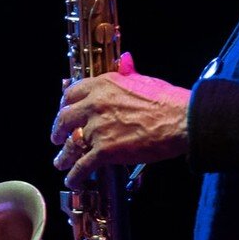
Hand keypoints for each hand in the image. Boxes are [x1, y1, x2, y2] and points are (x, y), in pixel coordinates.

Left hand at [51, 52, 190, 189]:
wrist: (181, 121)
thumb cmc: (167, 101)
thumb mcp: (144, 80)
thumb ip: (128, 73)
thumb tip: (126, 60)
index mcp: (103, 85)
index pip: (72, 93)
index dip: (65, 104)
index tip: (64, 110)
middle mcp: (95, 104)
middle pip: (65, 118)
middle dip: (58, 129)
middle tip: (57, 137)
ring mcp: (98, 128)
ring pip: (71, 144)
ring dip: (64, 156)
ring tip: (60, 162)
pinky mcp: (105, 151)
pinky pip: (82, 166)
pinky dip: (75, 175)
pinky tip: (72, 179)